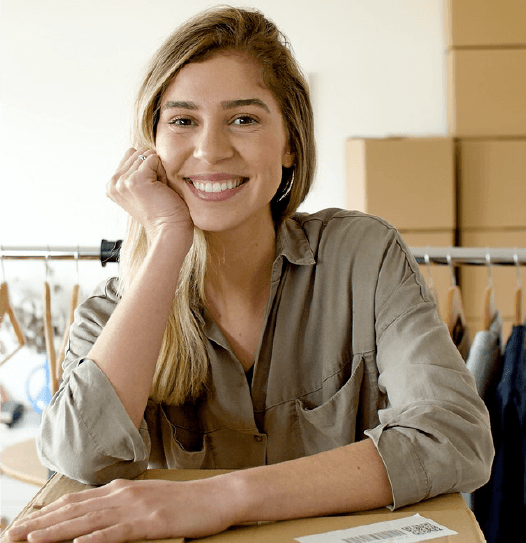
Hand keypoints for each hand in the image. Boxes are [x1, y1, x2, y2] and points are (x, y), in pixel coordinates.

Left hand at [4, 478, 234, 542]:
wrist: (215, 497)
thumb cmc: (182, 502)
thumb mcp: (147, 499)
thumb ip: (120, 505)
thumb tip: (95, 517)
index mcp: (122, 489)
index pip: (77, 501)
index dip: (49, 513)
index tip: (24, 524)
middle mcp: (124, 495)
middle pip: (75, 510)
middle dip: (42, 523)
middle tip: (12, 534)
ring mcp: (137, 508)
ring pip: (89, 520)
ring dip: (58, 531)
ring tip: (31, 539)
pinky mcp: (151, 523)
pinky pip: (118, 533)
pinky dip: (96, 538)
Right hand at [107, 148, 192, 243]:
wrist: (169, 229)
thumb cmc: (162, 210)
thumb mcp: (142, 188)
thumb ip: (134, 170)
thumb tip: (135, 148)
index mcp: (111, 185)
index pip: (131, 154)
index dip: (146, 169)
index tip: (149, 191)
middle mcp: (113, 183)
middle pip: (139, 152)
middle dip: (153, 168)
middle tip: (155, 192)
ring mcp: (123, 181)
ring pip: (147, 155)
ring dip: (158, 171)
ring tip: (158, 192)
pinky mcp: (136, 179)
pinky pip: (154, 159)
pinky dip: (162, 172)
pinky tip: (161, 190)